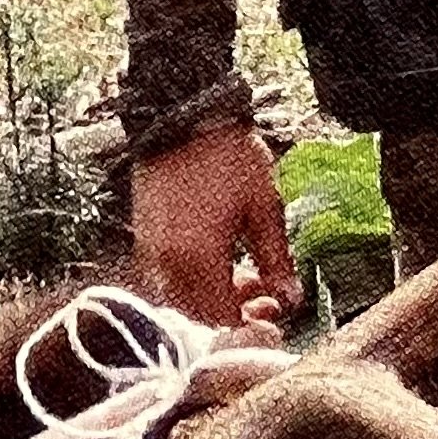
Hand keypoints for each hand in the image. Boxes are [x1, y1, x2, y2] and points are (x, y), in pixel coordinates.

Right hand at [131, 127, 301, 327]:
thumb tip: (293, 299)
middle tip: (264, 292)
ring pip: (181, 300)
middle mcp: (168, 264)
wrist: (182, 116)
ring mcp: (151, 251)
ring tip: (241, 273)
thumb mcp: (264, 208)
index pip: (224, 319)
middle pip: (200, 315)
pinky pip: (165, 278)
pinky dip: (191, 282)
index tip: (276, 308)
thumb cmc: (228, 157)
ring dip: (211, 298)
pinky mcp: (143, 237)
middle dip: (234, 313)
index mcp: (200, 259)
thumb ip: (277, 261)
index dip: (253, 322)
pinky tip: (213, 261)